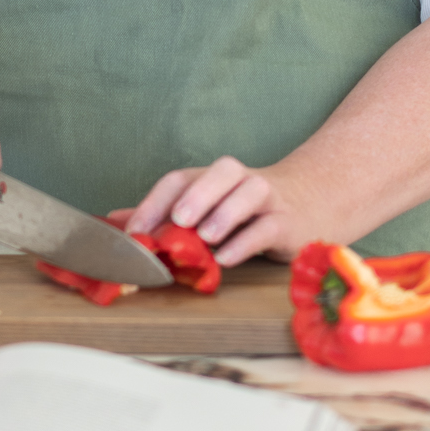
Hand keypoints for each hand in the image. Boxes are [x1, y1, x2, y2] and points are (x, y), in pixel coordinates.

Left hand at [123, 156, 314, 266]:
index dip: (156, 201)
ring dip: (225, 213)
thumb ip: (163, 214)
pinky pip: (268, 227)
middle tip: (178, 220)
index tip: (135, 230)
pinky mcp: (288, 222)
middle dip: (198, 194)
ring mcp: (268, 199)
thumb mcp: (207, 206)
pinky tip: (227, 258)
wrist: (315, 200)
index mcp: (214, 177)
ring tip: (206, 237)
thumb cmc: (249, 208)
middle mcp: (241, 181)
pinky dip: (246, 242)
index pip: (182, 178)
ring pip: (250, 193)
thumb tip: (115, 220)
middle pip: (221, 172)